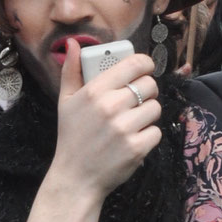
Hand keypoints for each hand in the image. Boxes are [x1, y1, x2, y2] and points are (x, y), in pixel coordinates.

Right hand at [48, 41, 160, 203]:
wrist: (76, 178)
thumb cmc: (72, 137)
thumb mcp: (65, 101)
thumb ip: (71, 70)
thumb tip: (72, 43)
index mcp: (94, 91)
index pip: (134, 64)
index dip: (145, 64)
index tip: (144, 69)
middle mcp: (110, 107)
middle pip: (149, 84)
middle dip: (147, 91)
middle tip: (137, 100)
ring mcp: (124, 128)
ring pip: (155, 108)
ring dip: (147, 114)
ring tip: (132, 122)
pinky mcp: (136, 148)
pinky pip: (156, 131)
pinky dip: (148, 136)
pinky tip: (133, 140)